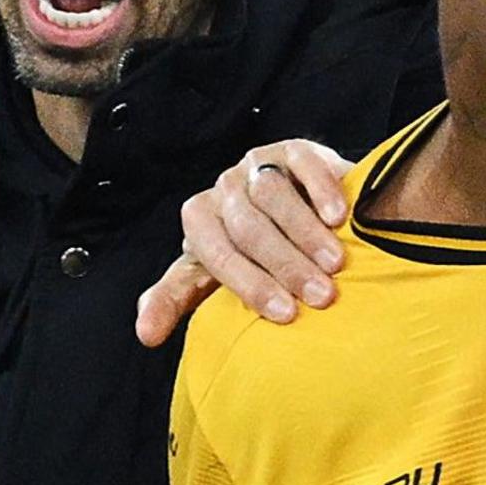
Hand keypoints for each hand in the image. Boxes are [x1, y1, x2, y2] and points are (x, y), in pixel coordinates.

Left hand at [135, 139, 352, 346]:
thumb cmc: (246, 254)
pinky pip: (303, 164)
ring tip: (335, 265)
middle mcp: (224, 190)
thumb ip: (175, 299)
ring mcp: (256, 166)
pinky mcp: (292, 149)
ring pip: (273, 195)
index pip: (215, 253)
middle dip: (285, 266)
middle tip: (320, 297)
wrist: (290, 210)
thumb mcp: (207, 276)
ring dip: (306, 233)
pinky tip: (339, 217)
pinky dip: (321, 190)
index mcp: (198, 220)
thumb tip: (146, 335)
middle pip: (248, 227)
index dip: (250, 284)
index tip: (284, 315)